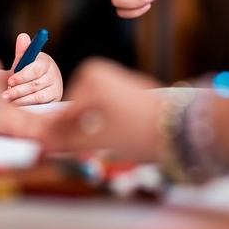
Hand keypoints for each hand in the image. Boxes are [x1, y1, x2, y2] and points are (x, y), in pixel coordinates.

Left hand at [2, 32, 63, 104]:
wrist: (37, 86)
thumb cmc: (28, 71)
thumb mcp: (24, 61)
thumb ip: (22, 51)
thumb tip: (22, 36)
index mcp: (45, 62)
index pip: (35, 69)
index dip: (22, 76)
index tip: (10, 81)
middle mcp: (54, 74)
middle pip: (36, 84)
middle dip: (18, 90)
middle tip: (4, 95)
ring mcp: (56, 88)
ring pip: (37, 96)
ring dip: (20, 100)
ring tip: (7, 101)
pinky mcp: (55, 100)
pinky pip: (40, 105)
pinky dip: (27, 106)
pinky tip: (16, 107)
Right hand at [36, 58, 163, 158]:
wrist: (183, 129)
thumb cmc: (140, 132)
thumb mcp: (98, 140)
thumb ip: (67, 141)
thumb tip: (44, 143)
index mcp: (90, 78)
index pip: (63, 112)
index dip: (55, 135)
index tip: (46, 151)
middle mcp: (101, 74)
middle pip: (77, 110)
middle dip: (74, 133)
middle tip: (75, 154)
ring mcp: (117, 82)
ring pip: (91, 112)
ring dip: (89, 132)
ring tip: (94, 150)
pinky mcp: (130, 93)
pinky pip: (106, 111)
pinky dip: (104, 127)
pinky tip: (112, 141)